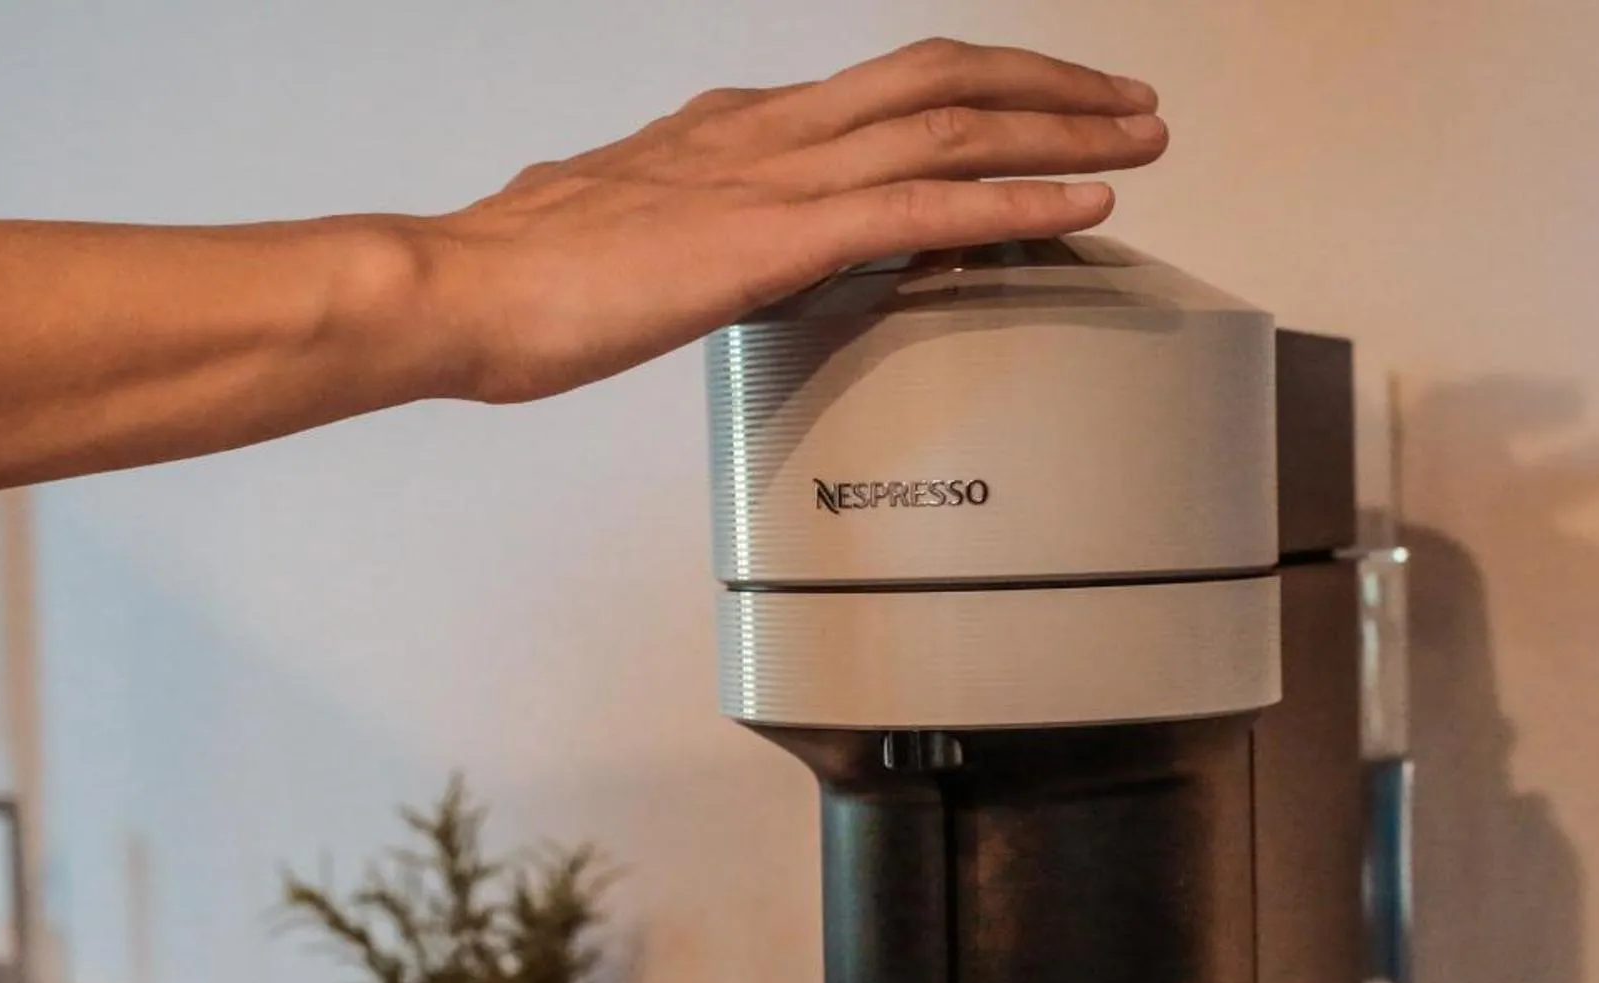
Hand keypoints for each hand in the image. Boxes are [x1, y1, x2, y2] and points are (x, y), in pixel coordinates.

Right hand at [414, 38, 1168, 403]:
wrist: (461, 288)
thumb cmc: (519, 280)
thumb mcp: (616, 237)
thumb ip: (678, 234)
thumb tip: (694, 254)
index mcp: (730, 131)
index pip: (878, 92)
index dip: (969, 93)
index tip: (1025, 108)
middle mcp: (767, 130)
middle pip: (940, 78)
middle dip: (1045, 87)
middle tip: (1123, 101)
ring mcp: (781, 175)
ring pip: (955, 125)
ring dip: (1061, 129)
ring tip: (1137, 138)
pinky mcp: (785, 236)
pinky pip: (932, 208)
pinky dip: (1021, 203)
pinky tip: (1083, 205)